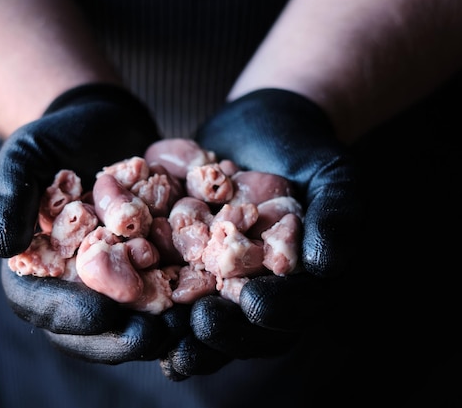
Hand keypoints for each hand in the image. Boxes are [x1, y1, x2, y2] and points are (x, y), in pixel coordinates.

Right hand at [0, 83, 168, 363]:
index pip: (45, 304)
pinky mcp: (155, 261)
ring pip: (136, 314)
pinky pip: (170, 284)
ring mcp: (120, 275)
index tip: (100, 315)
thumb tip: (3, 248)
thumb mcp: (24, 158)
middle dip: (122, 335)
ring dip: (162, 325)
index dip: (71, 315)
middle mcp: (80, 282)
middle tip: (151, 338)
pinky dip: (190, 293)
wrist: (103, 122)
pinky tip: (214, 294)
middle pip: (95, 323)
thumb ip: (8, 198)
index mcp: (39, 269)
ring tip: (186, 326)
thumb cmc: (54, 139)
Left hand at [161, 88, 360, 377]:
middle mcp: (255, 291)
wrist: (258, 127)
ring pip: (200, 320)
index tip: (256, 303)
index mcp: (298, 282)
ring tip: (157, 336)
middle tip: (200, 326)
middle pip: (243, 328)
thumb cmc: (304, 151)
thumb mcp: (332, 176)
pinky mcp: (181, 267)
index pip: (293, 306)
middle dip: (222, 332)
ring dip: (179, 333)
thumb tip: (324, 266)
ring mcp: (216, 283)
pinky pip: (163, 290)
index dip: (277, 308)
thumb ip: (337, 217)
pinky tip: (125, 304)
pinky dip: (145, 299)